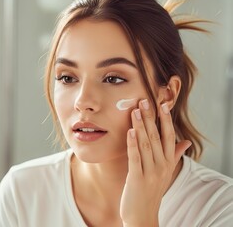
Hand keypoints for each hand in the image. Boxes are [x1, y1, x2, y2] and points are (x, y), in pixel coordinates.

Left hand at [120, 99, 190, 226]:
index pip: (169, 136)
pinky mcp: (137, 179)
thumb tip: (185, 142)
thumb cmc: (151, 191)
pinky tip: (130, 131)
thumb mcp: (164, 172)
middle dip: (151, 118)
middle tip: (145, 100)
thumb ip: (174, 155)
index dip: (166, 120)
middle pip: (157, 137)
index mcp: (167, 162)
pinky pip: (135, 158)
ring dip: (141, 127)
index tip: (163, 103)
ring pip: (146, 145)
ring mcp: (150, 173)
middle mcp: (161, 166)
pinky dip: (133, 144)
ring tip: (136, 111)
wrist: (142, 216)